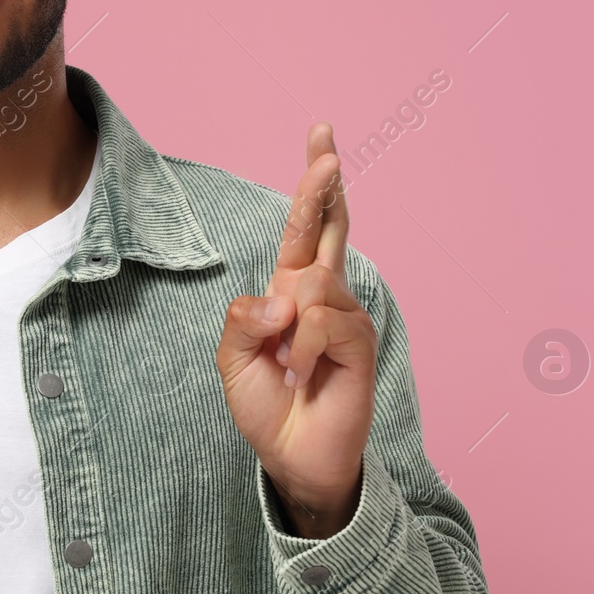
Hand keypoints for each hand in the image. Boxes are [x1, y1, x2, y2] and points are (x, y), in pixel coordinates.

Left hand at [215, 122, 376, 537]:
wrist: (292, 456)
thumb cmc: (266, 405)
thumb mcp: (232, 358)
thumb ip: (243, 320)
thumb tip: (281, 295)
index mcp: (290, 290)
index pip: (303, 228)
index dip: (312, 186)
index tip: (322, 137)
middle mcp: (322, 295)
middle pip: (329, 226)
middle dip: (323, 186)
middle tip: (326, 148)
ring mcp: (345, 316)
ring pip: (311, 285)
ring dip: (287, 329)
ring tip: (289, 365)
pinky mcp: (360, 342)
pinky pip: (321, 323)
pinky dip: (302, 350)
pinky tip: (304, 374)